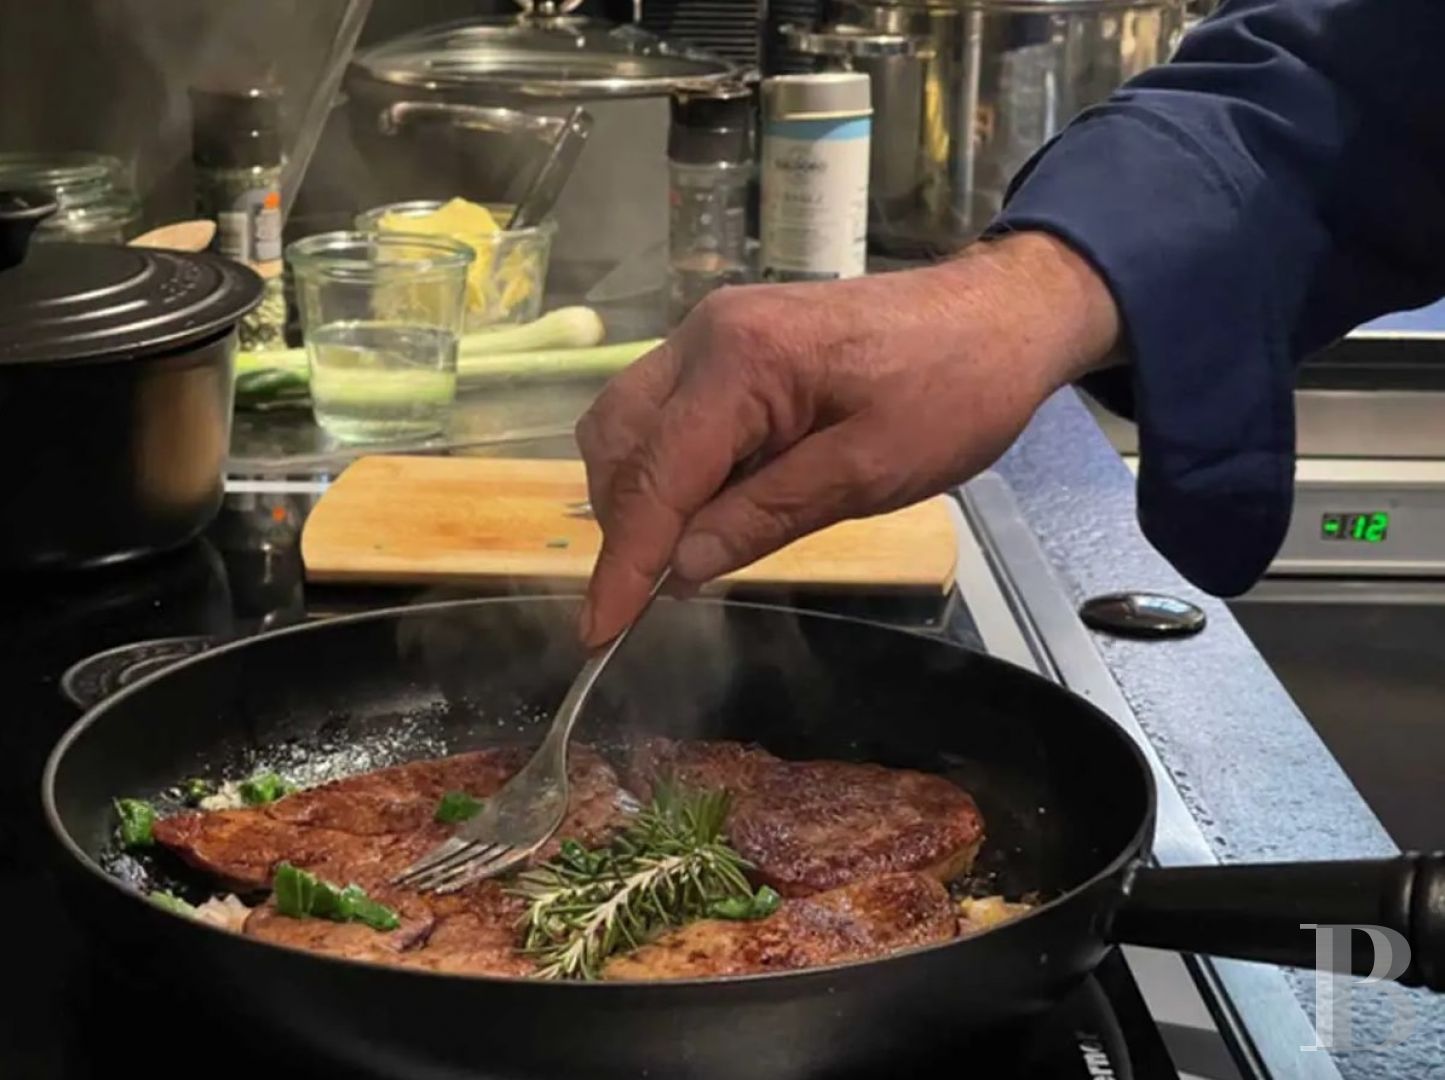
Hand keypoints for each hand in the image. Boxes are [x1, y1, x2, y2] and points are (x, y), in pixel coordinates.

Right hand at [574, 232, 1119, 644]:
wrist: (1002, 317)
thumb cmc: (954, 392)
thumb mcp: (868, 471)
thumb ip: (765, 517)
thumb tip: (679, 571)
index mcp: (740, 360)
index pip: (656, 475)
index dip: (623, 562)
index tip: (597, 632)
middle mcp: (705, 336)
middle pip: (618, 442)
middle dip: (621, 527)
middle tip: (644, 600)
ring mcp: (712, 334)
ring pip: (628, 424)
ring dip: (636, 496)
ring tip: (676, 559)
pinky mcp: (729, 346)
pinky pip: (666, 413)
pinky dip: (666, 469)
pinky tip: (703, 510)